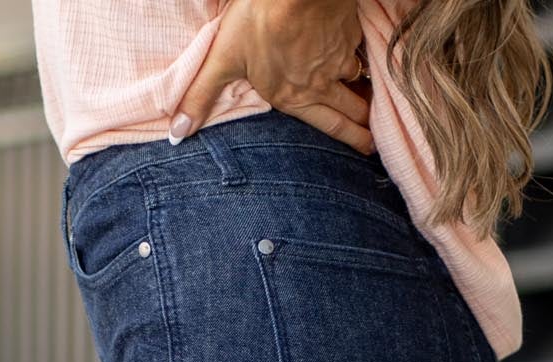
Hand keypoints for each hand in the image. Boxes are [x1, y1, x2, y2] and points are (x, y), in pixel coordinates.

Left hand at [170, 0, 373, 155]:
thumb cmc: (259, 21)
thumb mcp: (222, 59)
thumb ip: (201, 96)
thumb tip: (178, 134)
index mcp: (292, 96)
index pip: (328, 126)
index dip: (348, 139)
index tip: (366, 150)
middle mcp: (320, 85)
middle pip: (348, 111)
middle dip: (362, 129)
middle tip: (374, 143)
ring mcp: (338, 58)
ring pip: (356, 83)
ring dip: (365, 96)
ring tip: (371, 105)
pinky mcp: (347, 33)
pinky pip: (357, 52)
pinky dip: (361, 58)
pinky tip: (359, 57)